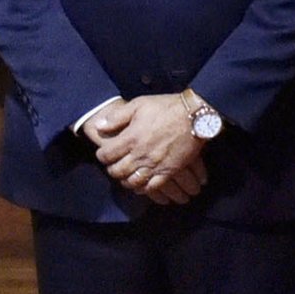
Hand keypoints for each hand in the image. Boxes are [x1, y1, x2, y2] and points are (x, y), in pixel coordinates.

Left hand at [88, 91, 209, 205]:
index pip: (106, 155)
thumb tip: (99, 125)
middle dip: (112, 169)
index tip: (104, 153)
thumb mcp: (140, 104)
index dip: (102, 155)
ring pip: (132, 181)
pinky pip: (152, 187)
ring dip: (125, 180)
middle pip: (117, 171)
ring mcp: (155, 164)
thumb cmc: (167, 107)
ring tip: (126, 176)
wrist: (195, 115)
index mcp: (131, 138)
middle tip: (114, 165)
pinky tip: (141, 185)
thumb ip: (118, 116)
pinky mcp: (169, 171)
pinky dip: (143, 189)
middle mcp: (140, 154)